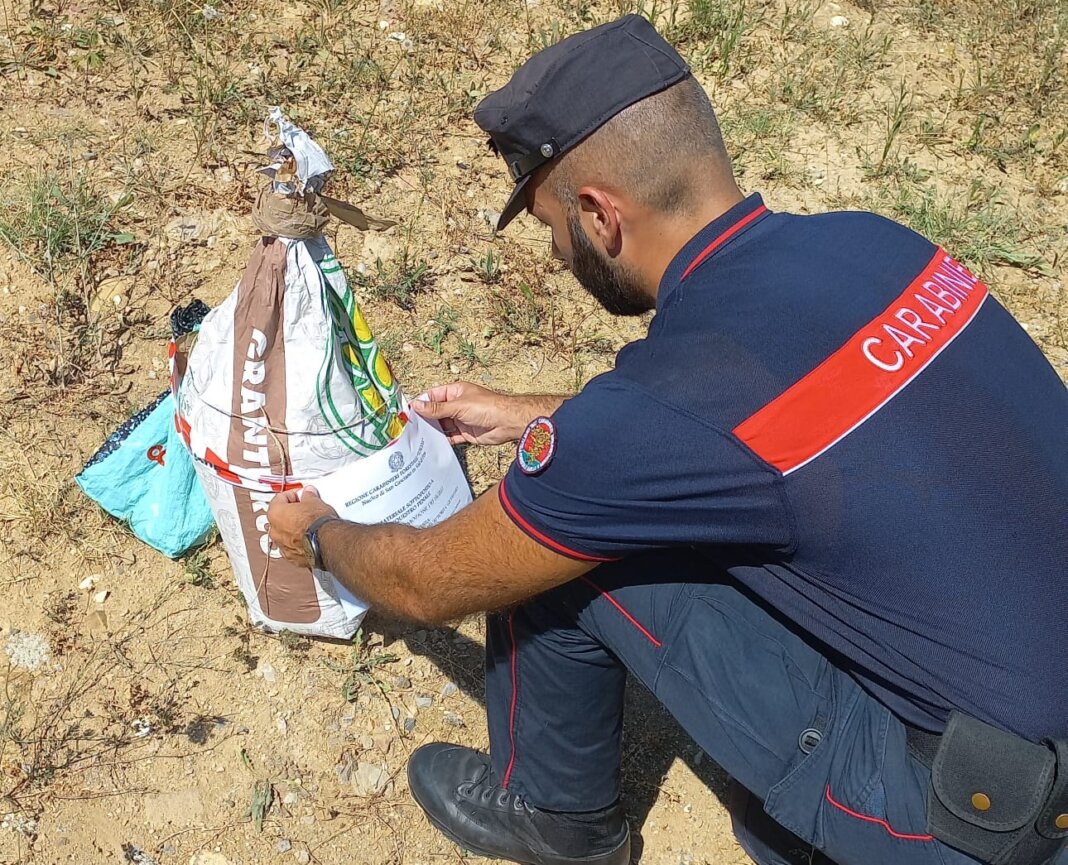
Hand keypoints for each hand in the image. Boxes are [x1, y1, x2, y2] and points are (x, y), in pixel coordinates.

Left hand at [267, 486, 338, 567]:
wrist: (326, 542)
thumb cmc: (317, 523)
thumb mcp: (314, 501)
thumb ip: (308, 496)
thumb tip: (309, 494)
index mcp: (275, 513)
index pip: (279, 498)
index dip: (292, 495)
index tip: (300, 495)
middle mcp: (274, 531)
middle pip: (279, 517)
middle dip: (291, 513)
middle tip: (304, 508)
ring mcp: (281, 545)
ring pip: (284, 534)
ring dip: (293, 528)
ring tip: (308, 524)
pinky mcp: (291, 556)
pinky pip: (292, 546)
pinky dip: (298, 542)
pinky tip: (309, 537)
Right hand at [412, 382, 565, 444]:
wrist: (507, 422)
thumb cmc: (487, 407)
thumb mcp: (458, 406)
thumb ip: (437, 409)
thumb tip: (417, 406)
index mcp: (455, 392)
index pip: (433, 396)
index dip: (421, 403)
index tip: (408, 412)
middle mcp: (457, 405)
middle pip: (436, 412)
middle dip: (425, 419)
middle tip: (409, 427)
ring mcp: (461, 419)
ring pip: (442, 425)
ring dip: (433, 430)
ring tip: (417, 438)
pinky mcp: (466, 433)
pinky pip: (451, 437)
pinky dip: (443, 440)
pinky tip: (432, 445)